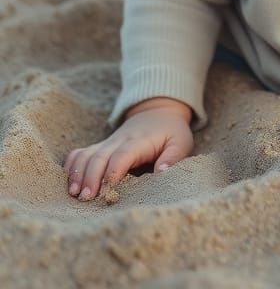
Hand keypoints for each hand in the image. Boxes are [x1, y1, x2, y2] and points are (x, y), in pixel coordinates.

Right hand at [63, 97, 193, 200]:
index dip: (113, 171)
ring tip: (73, 193)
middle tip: (85, 198)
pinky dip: (71, 166)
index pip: (122, 155)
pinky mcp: (99, 147)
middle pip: (99, 156)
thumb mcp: (181, 142)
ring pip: (86, 154)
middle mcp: (118, 141)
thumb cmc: (170, 132)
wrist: (158, 112)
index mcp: (139, 141)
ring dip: (77, 173)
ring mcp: (106, 143)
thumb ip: (173, 157)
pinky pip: (79, 153)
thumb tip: (162, 172)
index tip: (108, 189)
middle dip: (90, 177)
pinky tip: (67, 182)